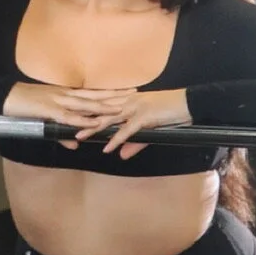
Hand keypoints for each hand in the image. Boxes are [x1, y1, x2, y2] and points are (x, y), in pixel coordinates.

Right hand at [3, 80, 136, 149]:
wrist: (5, 97)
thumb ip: (62, 131)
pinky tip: (95, 122)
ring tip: (122, 107)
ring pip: (87, 104)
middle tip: (135, 94)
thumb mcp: (45, 118)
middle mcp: (66, 95)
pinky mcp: (50, 111)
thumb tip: (75, 143)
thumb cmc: (24, 105)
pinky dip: (83, 120)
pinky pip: (70, 117)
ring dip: (105, 106)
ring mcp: (59, 101)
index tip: (127, 89)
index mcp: (65, 94)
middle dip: (116, 95)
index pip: (93, 92)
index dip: (110, 91)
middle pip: (96, 95)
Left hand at [70, 87, 191, 158]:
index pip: (102, 105)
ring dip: (94, 128)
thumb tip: (120, 155)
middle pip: (101, 111)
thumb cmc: (171, 112)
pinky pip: (128, 130)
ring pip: (110, 119)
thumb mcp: (151, 128)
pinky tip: (108, 147)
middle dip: (83, 118)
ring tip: (80, 136)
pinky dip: (117, 139)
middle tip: (65, 124)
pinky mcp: (145, 117)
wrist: (189, 103)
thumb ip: (134, 142)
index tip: (70, 115)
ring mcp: (136, 108)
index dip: (86, 110)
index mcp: (128, 100)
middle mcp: (128, 101)